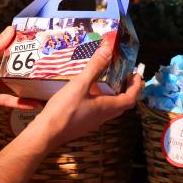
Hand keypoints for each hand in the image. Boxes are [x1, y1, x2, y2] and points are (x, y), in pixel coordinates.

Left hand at [0, 27, 39, 124]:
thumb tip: (12, 29)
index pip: (6, 49)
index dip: (20, 47)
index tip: (39, 46)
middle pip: (10, 67)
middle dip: (26, 68)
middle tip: (48, 67)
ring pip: (11, 84)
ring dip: (25, 86)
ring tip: (44, 87)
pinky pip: (6, 99)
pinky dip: (18, 102)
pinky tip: (32, 104)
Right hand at [26, 36, 142, 150]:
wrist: (47, 133)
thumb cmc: (65, 109)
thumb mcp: (80, 84)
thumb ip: (94, 67)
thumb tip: (107, 50)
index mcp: (107, 107)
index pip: (130, 99)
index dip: (136, 87)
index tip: (136, 75)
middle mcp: (103, 117)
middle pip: (122, 105)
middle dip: (126, 90)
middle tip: (123, 77)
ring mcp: (92, 122)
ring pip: (109, 108)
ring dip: (112, 95)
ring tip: (105, 81)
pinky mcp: (82, 124)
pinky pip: (97, 111)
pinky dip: (99, 100)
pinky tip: (87, 93)